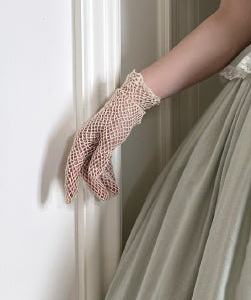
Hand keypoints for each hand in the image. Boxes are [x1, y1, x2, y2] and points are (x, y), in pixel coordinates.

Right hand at [64, 70, 160, 202]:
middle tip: (102, 196)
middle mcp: (86, 142)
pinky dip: (107, 172)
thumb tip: (92, 174)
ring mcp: (95, 143)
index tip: (70, 197)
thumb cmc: (120, 114)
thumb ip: (100, 158)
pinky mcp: (104, 144)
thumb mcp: (110, 138)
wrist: (132, 102)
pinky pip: (102, 162)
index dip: (71, 183)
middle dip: (93, 184)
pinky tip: (112, 182)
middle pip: (85, 168)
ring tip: (110, 192)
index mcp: (82, 140)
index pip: (73, 166)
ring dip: (102, 180)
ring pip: (94, 167)